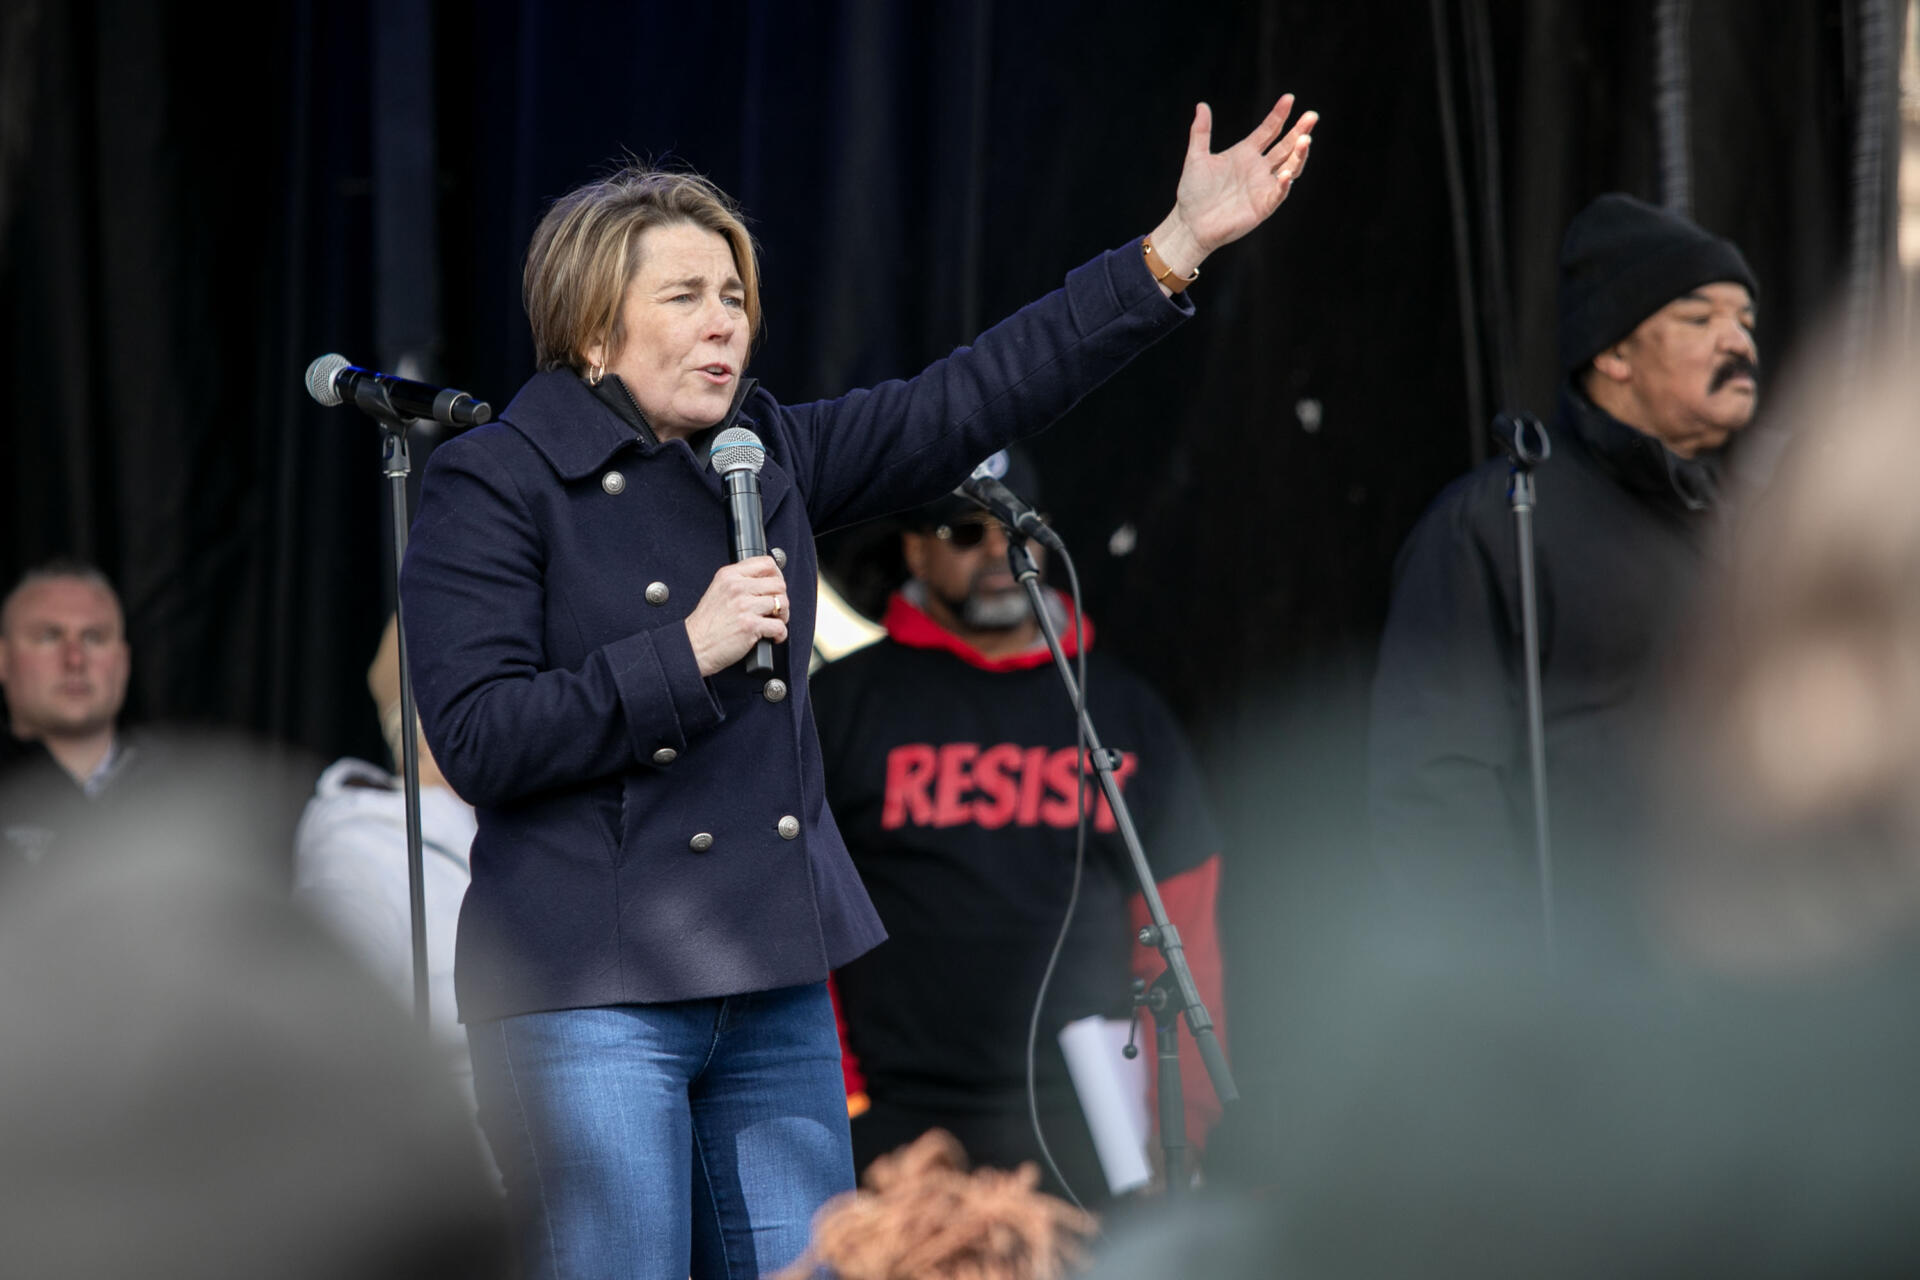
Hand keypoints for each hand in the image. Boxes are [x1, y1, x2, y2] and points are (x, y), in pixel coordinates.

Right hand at [685, 557, 788, 676]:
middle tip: (776, 610)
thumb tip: (767, 581)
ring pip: (782, 603)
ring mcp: (744, 606)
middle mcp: (737, 587)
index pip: (766, 563)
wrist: (694, 646)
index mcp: (729, 575)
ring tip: (773, 623)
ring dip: (783, 617)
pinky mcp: (750, 625)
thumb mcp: (718, 591)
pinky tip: (772, 637)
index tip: (775, 588)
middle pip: (778, 584)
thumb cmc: (706, 624)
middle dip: (781, 599)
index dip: (777, 575)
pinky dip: (780, 634)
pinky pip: (779, 626)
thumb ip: (739, 582)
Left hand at [1147, 94, 1316, 285]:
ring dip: (1299, 154)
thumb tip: (1202, 105)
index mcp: (1245, 153)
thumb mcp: (1196, 157)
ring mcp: (1263, 186)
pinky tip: (1287, 172)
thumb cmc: (1193, 192)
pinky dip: (1284, 183)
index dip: (1279, 115)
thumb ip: (1200, 132)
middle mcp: (1258, 168)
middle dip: (1299, 131)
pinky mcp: (1263, 206)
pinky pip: (1278, 193)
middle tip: (1312, 115)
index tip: (1289, 98)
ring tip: (1306, 139)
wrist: (1190, 224)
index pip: (1269, 130)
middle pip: (1285, 146)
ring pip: (1290, 166)